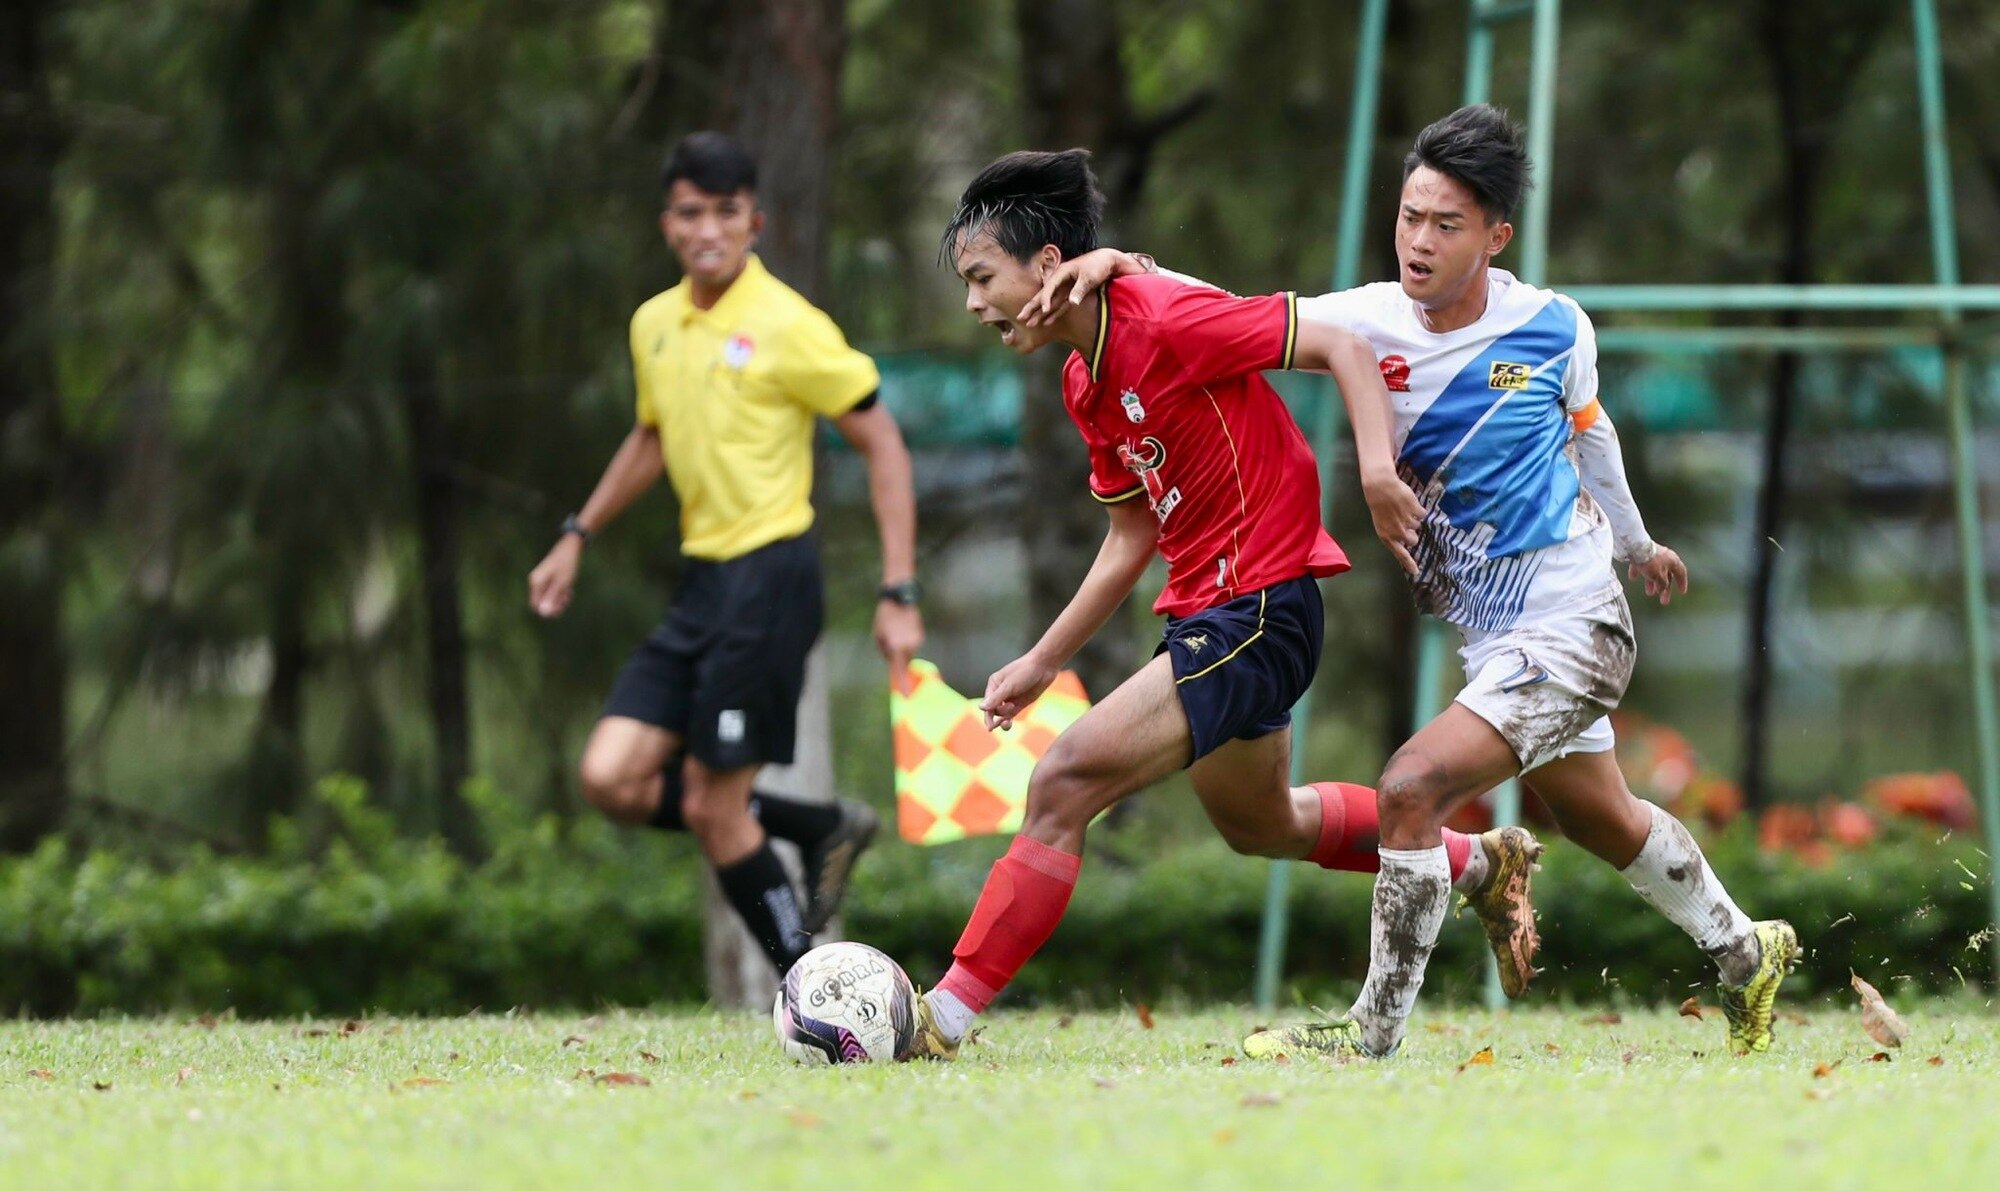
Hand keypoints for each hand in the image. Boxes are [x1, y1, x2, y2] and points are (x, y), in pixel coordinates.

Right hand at [528, 537, 582, 617]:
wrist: (571, 546)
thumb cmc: (567, 563)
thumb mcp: (562, 582)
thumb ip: (552, 597)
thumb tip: (543, 613)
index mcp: (536, 582)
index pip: (535, 606)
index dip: (547, 611)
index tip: (561, 607)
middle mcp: (536, 582)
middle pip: (541, 603)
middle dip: (554, 605)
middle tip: (567, 599)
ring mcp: (541, 580)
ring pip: (547, 598)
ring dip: (558, 600)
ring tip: (569, 593)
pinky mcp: (548, 579)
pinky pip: (551, 592)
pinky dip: (560, 594)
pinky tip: (568, 590)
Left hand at [874, 601, 924, 692]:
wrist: (899, 600)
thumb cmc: (884, 619)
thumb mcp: (878, 637)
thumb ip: (885, 652)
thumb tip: (893, 662)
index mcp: (895, 647)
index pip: (900, 670)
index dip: (903, 684)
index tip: (907, 696)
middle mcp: (908, 646)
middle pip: (904, 661)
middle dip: (898, 659)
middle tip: (889, 642)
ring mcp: (916, 641)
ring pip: (908, 652)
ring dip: (901, 647)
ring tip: (895, 631)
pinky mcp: (920, 636)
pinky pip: (912, 644)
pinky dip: (907, 641)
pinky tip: (902, 629)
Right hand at [980, 653, 1058, 730]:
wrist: (1044, 666)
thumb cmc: (1025, 671)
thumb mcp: (1009, 685)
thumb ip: (996, 698)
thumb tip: (981, 708)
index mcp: (994, 684)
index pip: (987, 703)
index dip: (987, 715)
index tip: (990, 726)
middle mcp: (1000, 692)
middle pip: (994, 709)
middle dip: (1000, 712)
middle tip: (1011, 706)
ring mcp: (1010, 698)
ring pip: (1002, 714)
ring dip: (1003, 720)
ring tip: (1007, 724)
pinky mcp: (1020, 703)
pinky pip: (1011, 715)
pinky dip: (1008, 720)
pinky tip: (1007, 724)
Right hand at [1017, 249, 1144, 327]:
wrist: (1107, 261)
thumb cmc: (1098, 265)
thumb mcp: (1089, 277)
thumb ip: (1079, 290)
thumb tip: (1071, 302)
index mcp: (1062, 272)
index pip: (1049, 287)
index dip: (1045, 299)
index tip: (1043, 310)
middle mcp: (1060, 281)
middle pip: (1043, 295)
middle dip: (1031, 307)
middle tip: (1020, 318)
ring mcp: (1065, 288)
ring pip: (1049, 303)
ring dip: (1039, 313)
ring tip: (1028, 323)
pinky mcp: (1071, 294)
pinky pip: (1059, 306)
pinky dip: (1053, 314)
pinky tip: (1045, 322)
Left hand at [1362, 471, 1422, 576]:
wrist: (1380, 486)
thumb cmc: (1379, 505)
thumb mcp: (1383, 523)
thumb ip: (1394, 533)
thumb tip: (1409, 539)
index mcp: (1387, 536)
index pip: (1400, 554)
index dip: (1409, 563)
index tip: (1416, 572)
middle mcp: (1398, 532)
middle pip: (1413, 540)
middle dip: (1412, 534)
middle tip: (1405, 523)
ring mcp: (1407, 522)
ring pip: (1417, 526)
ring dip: (1413, 519)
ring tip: (1403, 509)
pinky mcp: (1416, 511)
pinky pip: (1422, 514)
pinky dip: (1418, 510)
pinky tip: (1408, 503)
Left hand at [1627, 545, 1688, 604]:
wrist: (1635, 547)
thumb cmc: (1650, 561)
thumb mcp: (1658, 576)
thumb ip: (1662, 584)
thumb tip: (1662, 590)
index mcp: (1673, 561)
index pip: (1681, 573)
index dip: (1682, 583)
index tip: (1681, 592)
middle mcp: (1664, 557)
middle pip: (1667, 575)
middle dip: (1665, 589)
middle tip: (1663, 601)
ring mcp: (1652, 555)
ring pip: (1654, 571)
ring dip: (1652, 583)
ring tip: (1649, 593)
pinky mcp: (1641, 554)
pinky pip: (1641, 565)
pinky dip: (1639, 572)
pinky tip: (1632, 578)